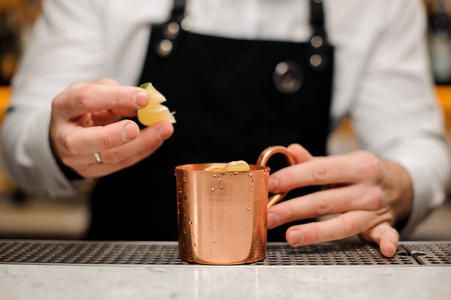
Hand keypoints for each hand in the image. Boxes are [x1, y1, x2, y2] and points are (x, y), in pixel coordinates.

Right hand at [49, 78, 173, 177]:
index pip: (86, 100)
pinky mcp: (91, 171)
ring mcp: (76, 158)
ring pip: (109, 156)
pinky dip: (142, 151)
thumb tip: (140, 104)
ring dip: (141, 144)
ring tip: (164, 129)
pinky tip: (157, 139)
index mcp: (63, 107)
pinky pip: (121, 164)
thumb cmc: (85, 107)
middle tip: (138, 127)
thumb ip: (116, 94)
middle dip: (114, 135)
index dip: (116, 97)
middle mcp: (64, 136)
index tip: (144, 98)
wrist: (68, 132)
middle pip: (84, 141)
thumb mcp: (95, 91)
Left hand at [267, 144, 412, 256]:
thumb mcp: (345, 161)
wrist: (404, 183)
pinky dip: (387, 242)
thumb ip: (317, 162)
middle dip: (293, 209)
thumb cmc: (366, 173)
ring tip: (291, 236)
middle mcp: (366, 189)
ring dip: (317, 231)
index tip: (271, 185)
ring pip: (345, 223)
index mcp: (356, 166)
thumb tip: (291, 150)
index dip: (293, 178)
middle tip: (268, 216)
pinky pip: (387, 235)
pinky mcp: (385, 226)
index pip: (320, 171)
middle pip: (325, 201)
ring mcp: (376, 210)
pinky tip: (384, 250)